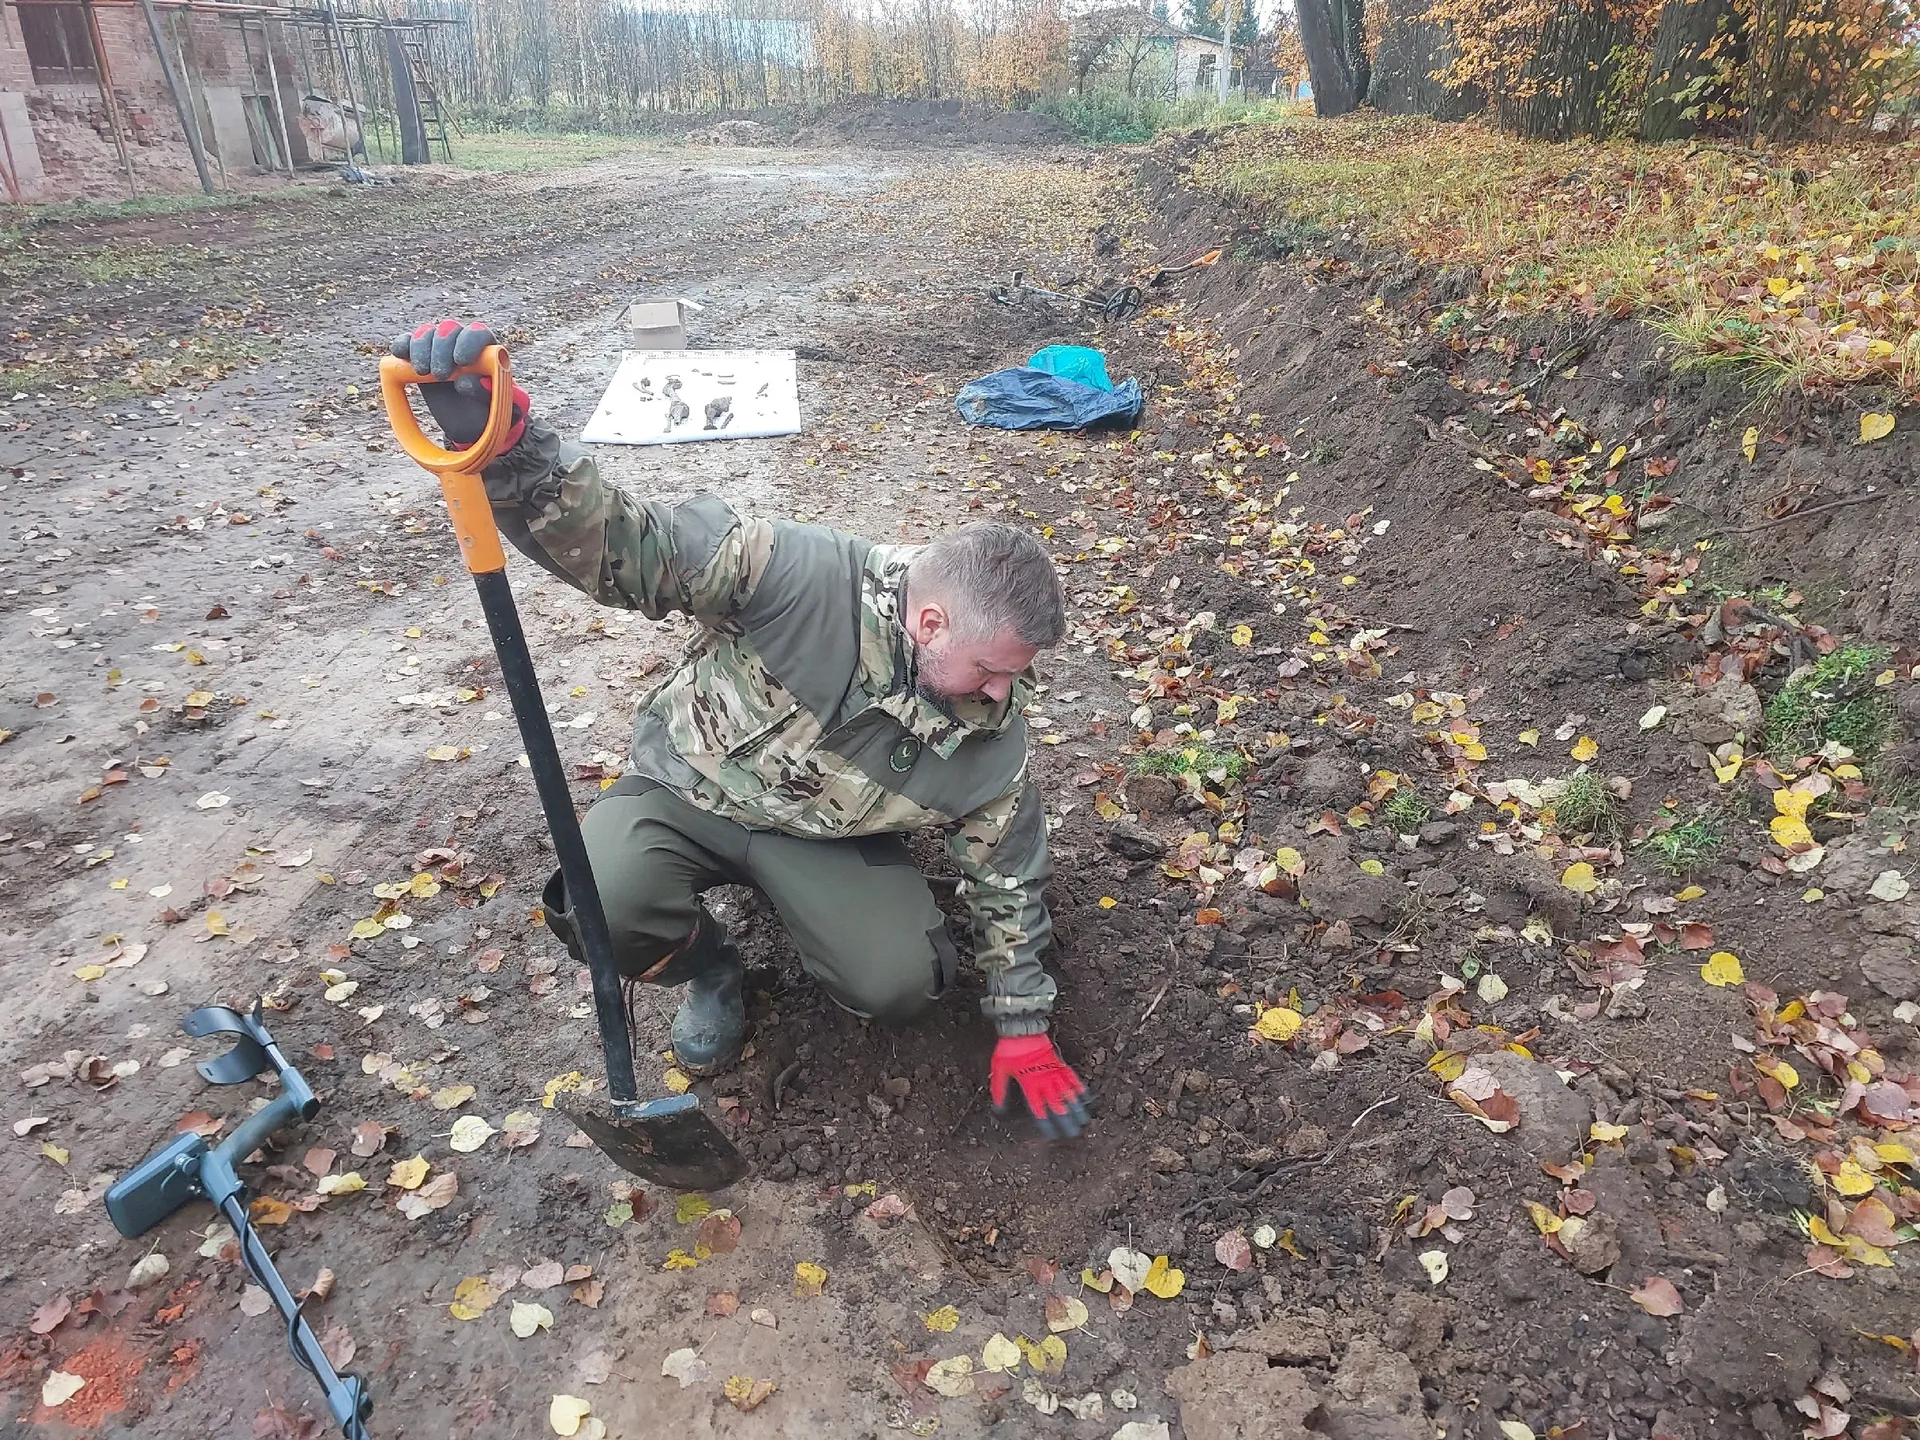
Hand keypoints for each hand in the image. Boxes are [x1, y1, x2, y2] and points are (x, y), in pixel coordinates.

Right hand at [389, 319, 527, 453]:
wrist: (469, 423)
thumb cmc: (487, 412)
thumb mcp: (495, 410)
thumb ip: (488, 395)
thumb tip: (467, 382)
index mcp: (486, 350)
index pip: (478, 334)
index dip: (468, 343)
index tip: (461, 361)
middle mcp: (462, 343)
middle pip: (449, 330)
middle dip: (442, 349)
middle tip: (440, 375)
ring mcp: (438, 347)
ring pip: (427, 333)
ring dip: (421, 349)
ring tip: (423, 372)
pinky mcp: (418, 356)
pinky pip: (406, 342)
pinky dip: (402, 346)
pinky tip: (400, 355)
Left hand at [990, 1033, 1090, 1139]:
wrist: (1023, 1029)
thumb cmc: (1010, 1049)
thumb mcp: (999, 1069)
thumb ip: (1000, 1089)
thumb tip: (998, 1108)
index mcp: (1030, 1084)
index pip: (1039, 1108)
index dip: (1046, 1123)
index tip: (1052, 1134)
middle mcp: (1045, 1081)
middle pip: (1058, 1104)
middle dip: (1066, 1120)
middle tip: (1074, 1133)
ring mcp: (1055, 1072)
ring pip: (1068, 1094)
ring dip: (1077, 1108)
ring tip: (1084, 1120)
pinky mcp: (1060, 1064)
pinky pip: (1073, 1079)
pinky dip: (1080, 1089)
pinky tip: (1086, 1098)